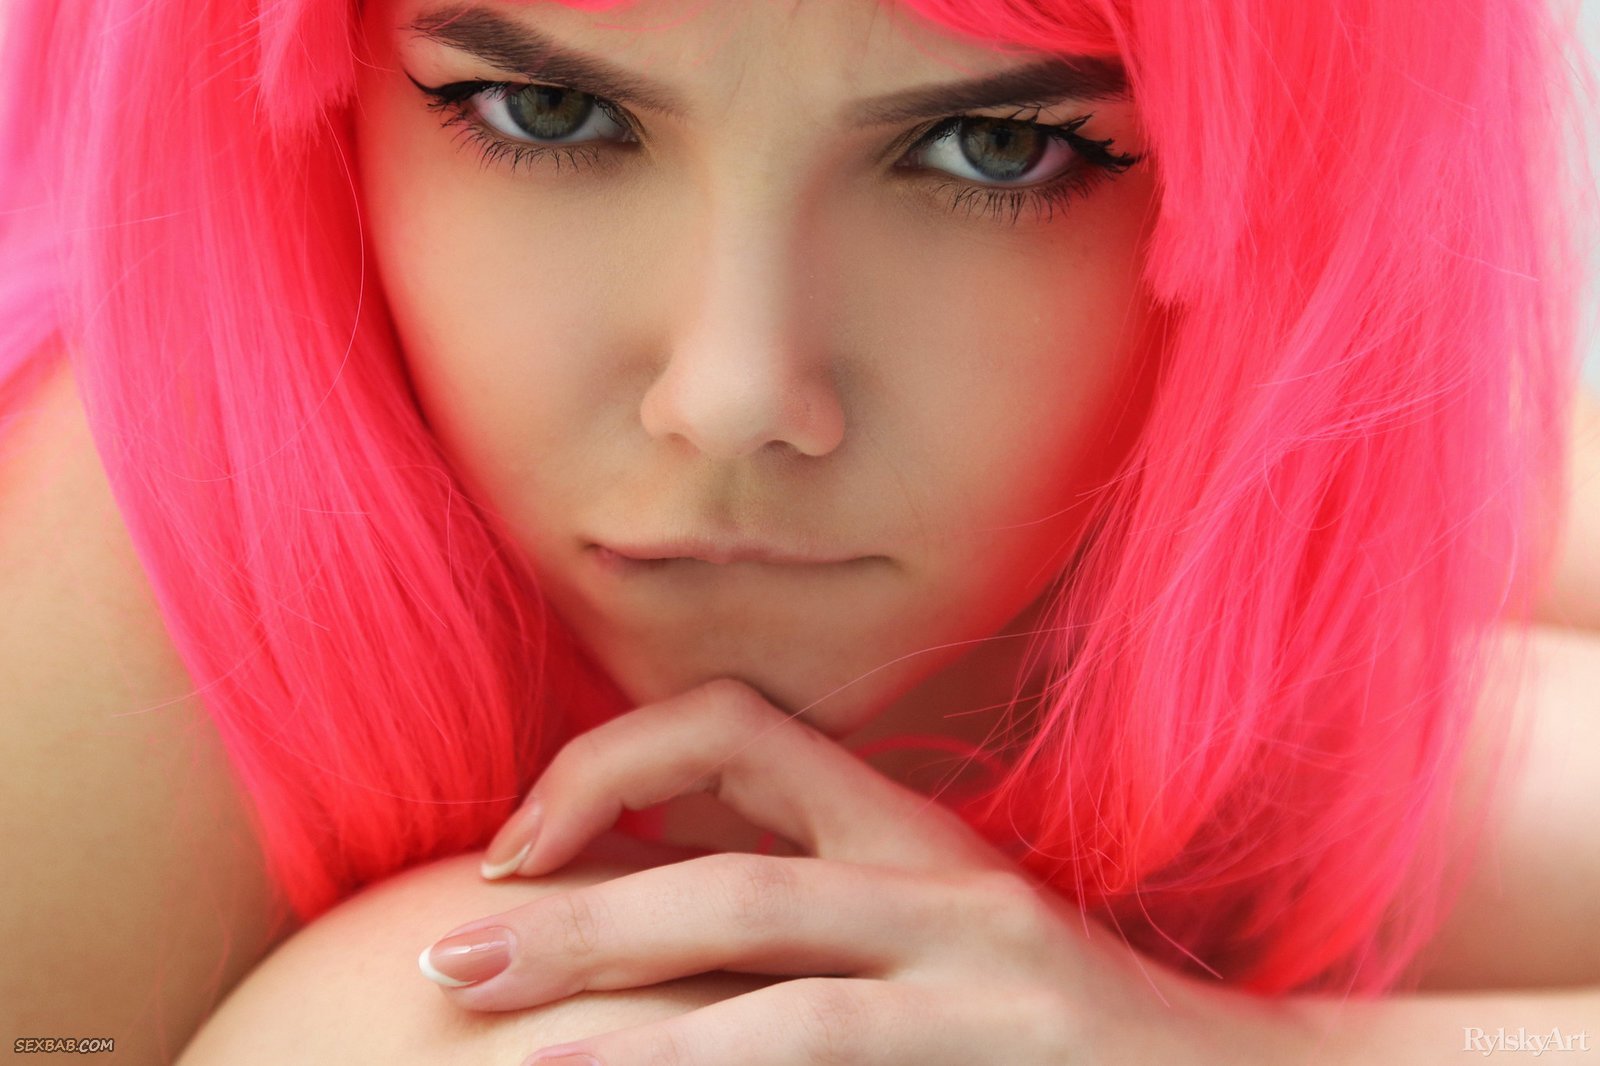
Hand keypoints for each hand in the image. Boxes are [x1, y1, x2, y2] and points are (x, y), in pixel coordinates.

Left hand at [417, 678, 1274, 1064]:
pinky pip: (827, 1049)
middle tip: (450, 952)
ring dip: (624, 1000)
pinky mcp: (1001, 1046)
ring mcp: (977, 966)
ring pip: (771, 956)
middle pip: (725, 865)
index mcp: (906, 828)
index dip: (606, 763)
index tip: (519, 843)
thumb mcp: (933, 928)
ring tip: (509, 1041)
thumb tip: (639, 883)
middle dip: (574, 906)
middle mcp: (940, 881)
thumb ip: (809, 893)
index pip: (731, 724)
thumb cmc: (1056, 1010)